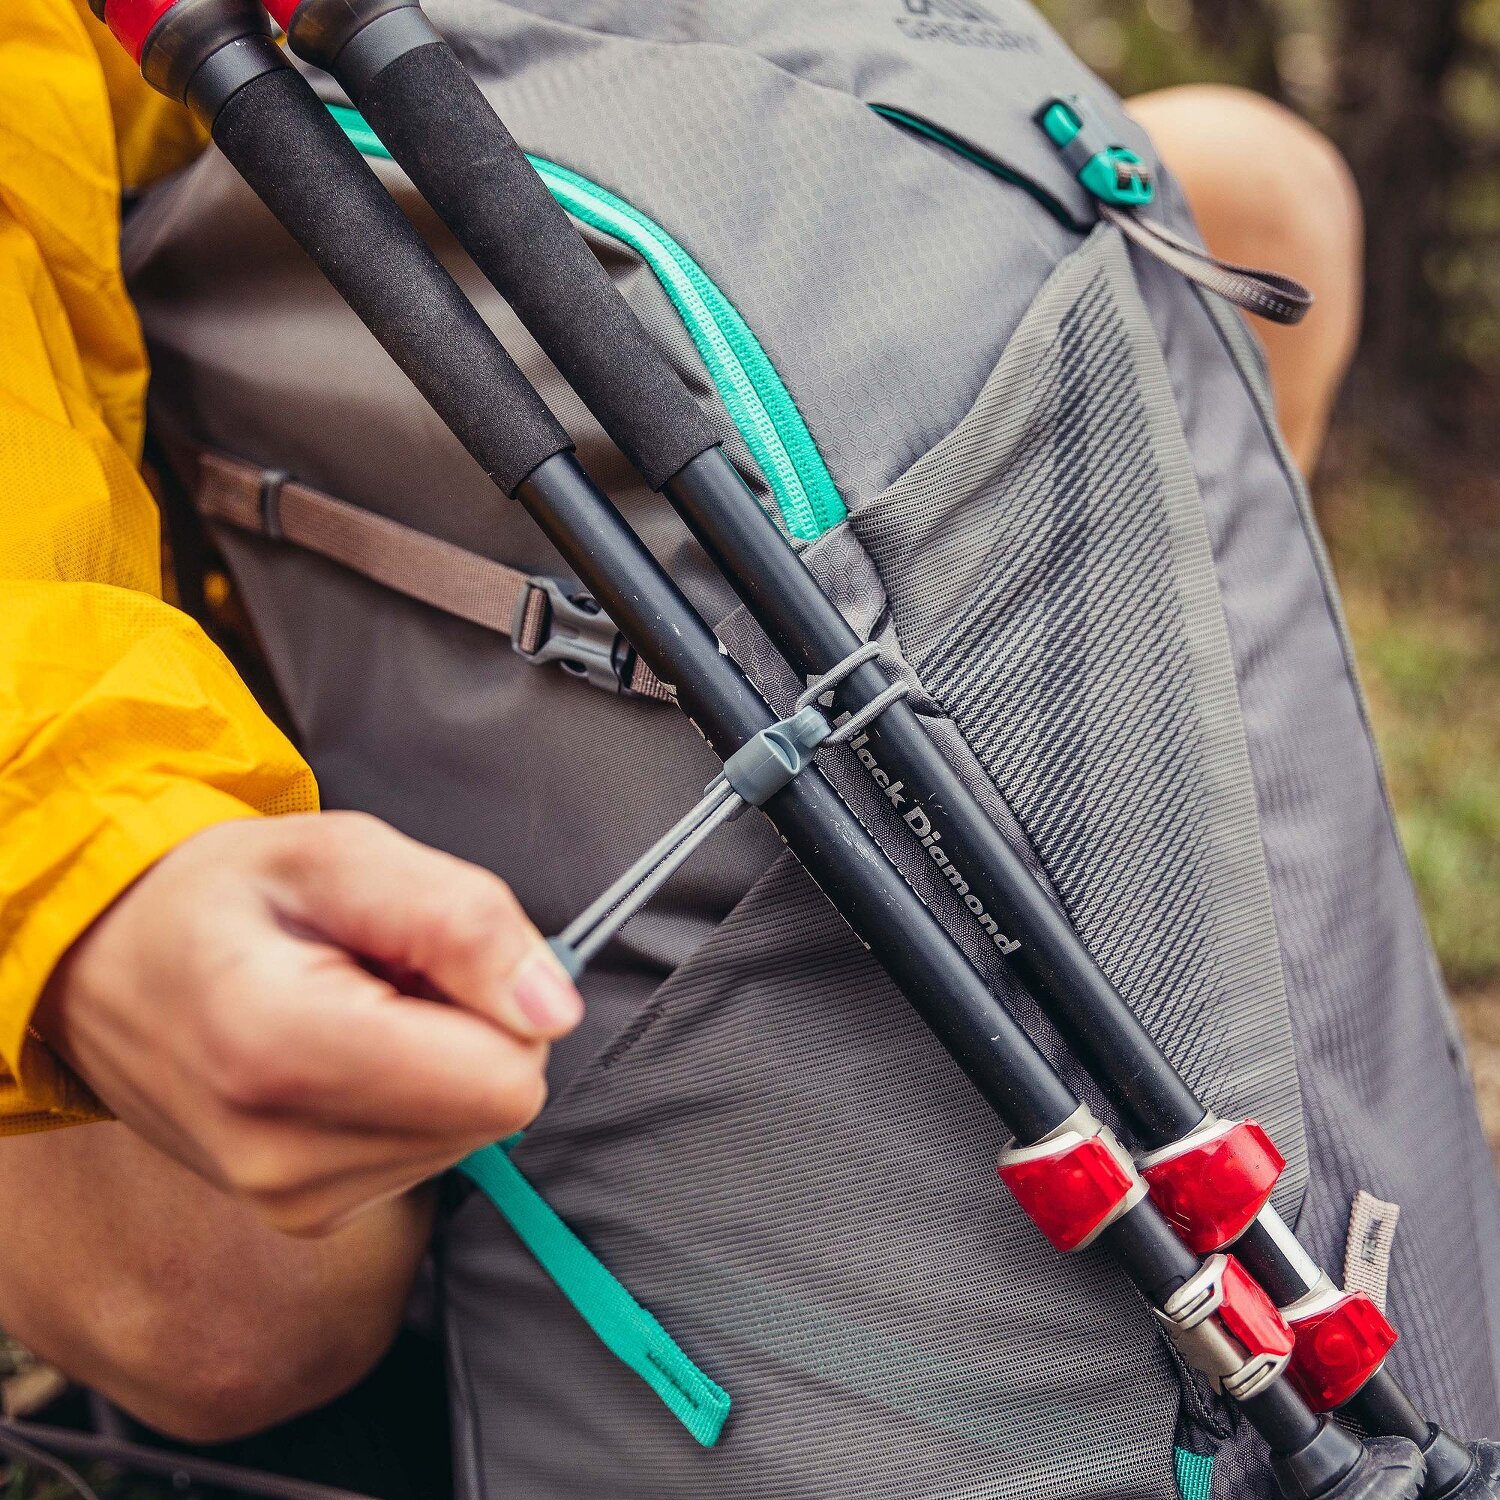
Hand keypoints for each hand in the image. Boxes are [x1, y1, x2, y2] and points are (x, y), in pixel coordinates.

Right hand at [34, 812, 581, 1234]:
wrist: (109, 965)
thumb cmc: (219, 896)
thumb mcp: (340, 854)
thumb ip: (459, 919)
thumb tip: (552, 1009)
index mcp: (280, 1050)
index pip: (502, 1078)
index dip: (497, 997)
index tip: (425, 951)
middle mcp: (282, 1155)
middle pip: (496, 1106)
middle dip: (468, 1024)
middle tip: (381, 972)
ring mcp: (292, 1200)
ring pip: (472, 1130)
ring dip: (437, 1057)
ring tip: (351, 1005)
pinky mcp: (307, 1214)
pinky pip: (431, 1151)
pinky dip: (409, 1094)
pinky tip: (342, 1051)